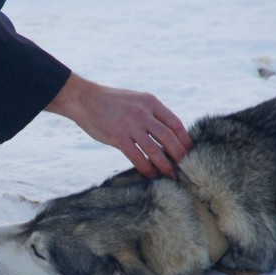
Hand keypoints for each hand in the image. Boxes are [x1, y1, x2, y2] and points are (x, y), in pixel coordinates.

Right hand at [46, 73, 192, 178]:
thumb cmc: (111, 102)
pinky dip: (146, 168)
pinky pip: (137, 157)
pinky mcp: (118, 137)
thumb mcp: (136, 100)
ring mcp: (130, 125)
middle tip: (185, 167)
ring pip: (155, 150)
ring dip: (165, 165)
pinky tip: (151, 175)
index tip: (190, 151)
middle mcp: (143, 113)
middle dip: (179, 155)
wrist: (85, 99)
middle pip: (169, 137)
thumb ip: (151, 114)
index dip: (185, 139)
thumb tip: (167, 133)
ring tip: (171, 175)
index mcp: (150, 102)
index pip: (175, 123)